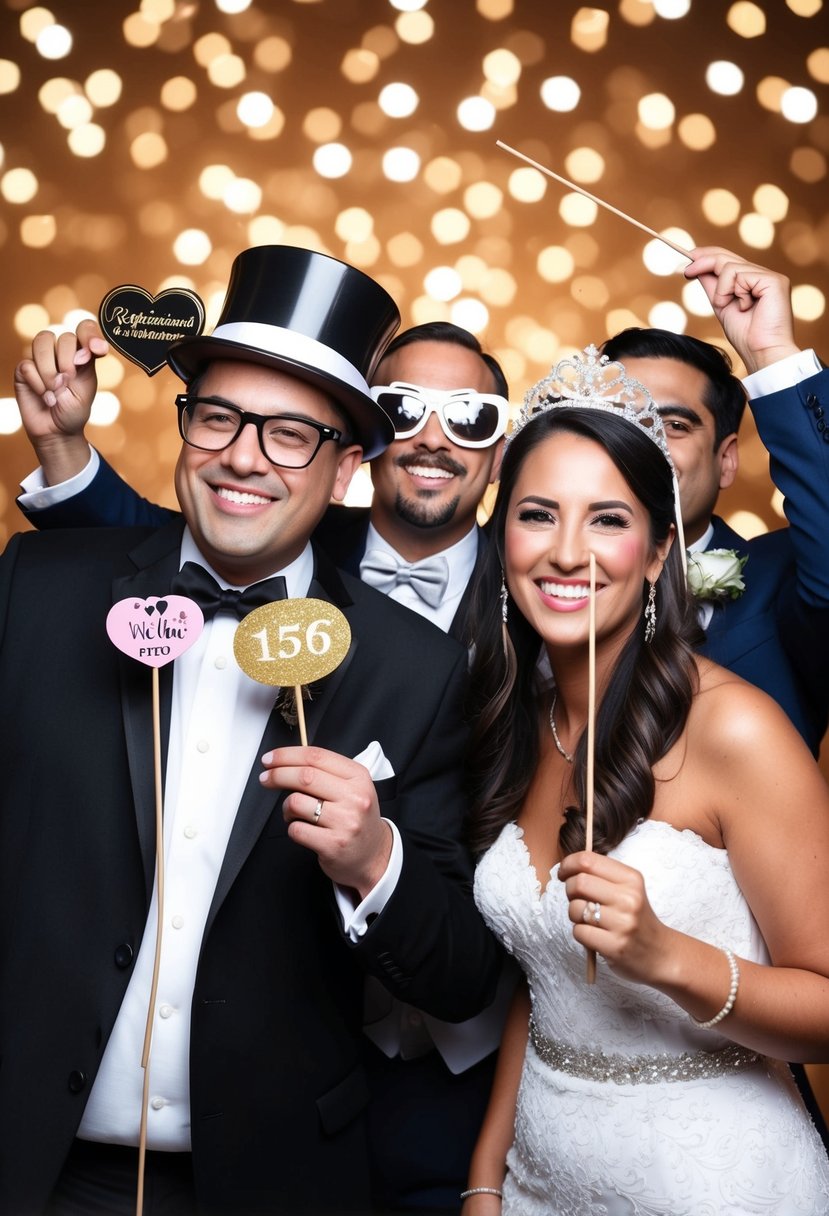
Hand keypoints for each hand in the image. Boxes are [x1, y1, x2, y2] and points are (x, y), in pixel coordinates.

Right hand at [14, 318, 108, 483]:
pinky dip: (38, 383)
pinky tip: (44, 396)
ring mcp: (41, 359)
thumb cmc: (74, 410)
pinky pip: (28, 365)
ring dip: (50, 370)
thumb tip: (85, 348)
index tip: (97, 350)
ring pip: (42, 342)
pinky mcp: (24, 370)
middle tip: (68, 381)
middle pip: (63, 337)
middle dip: (67, 360)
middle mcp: (60, 352)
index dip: (90, 334)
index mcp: (80, 353)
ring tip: (56, 390)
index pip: (84, 329)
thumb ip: (87, 364)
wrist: (57, 432)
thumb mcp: (88, 386)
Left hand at [259, 744, 392, 897]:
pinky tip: (302, 829)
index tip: (270, 759)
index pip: (316, 756)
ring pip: (296, 802)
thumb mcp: (353, 788)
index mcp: (358, 777)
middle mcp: (355, 797)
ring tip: (292, 813)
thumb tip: (287, 762)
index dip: (287, 755)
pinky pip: (296, 829)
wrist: (374, 856)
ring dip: (286, 807)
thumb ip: (326, 772)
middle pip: (305, 776)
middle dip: (277, 775)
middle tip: (265, 778)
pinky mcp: (333, 844)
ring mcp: (345, 822)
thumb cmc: (356, 818)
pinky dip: (292, 828)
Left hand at [558, 850, 674, 986]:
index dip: (568, 864)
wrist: (659, 953)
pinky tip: (594, 934)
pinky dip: (580, 933)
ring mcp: (622, 923)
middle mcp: (629, 899)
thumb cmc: (636, 918)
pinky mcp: (614, 946)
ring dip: (575, 914)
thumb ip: (602, 875)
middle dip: (569, 890)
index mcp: (631, 879)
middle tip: (576, 897)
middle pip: (579, 883)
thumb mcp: (629, 889)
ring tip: (589, 919)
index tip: (564, 872)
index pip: (588, 860)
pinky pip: (579, 932)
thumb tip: (568, 865)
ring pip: (575, 908)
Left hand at [684, 246, 798, 373]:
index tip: (688, 259)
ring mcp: (770, 276)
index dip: (707, 256)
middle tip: (687, 271)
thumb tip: (697, 267)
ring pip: (729, 267)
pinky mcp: (774, 280)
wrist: (760, 352)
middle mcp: (763, 276)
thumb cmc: (745, 336)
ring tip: (728, 305)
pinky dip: (733, 292)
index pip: (728, 260)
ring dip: (721, 290)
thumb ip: (713, 286)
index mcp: (752, 281)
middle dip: (704, 261)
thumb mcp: (721, 305)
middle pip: (727, 257)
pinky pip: (740, 274)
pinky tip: (744, 307)